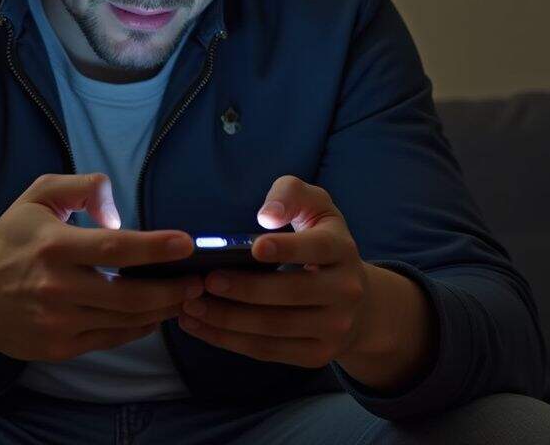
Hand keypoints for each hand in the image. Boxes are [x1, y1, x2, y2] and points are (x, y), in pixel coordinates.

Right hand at [0, 173, 203, 361]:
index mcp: (53, 246)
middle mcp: (56, 288)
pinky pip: (111, 339)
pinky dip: (139, 327)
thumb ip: (82, 187)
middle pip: (129, 295)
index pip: (114, 248)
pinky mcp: (59, 347)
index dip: (154, 247)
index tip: (187, 244)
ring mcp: (58, 322)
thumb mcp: (38, 196)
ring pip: (125, 321)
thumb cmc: (10, 240)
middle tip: (199, 280)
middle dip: (172, 289)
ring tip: (186, 296)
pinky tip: (155, 314)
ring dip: (162, 309)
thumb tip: (118, 214)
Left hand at [177, 175, 370, 367]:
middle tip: (205, 280)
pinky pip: (267, 350)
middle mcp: (346, 291)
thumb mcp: (315, 208)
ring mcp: (334, 327)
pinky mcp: (316, 355)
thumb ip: (290, 195)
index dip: (286, 248)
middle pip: (292, 293)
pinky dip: (229, 340)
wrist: (357, 304)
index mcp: (342, 249)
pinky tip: (199, 325)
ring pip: (275, 327)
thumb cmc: (320, 244)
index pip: (316, 248)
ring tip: (191, 305)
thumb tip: (267, 217)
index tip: (254, 247)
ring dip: (228, 319)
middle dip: (245, 289)